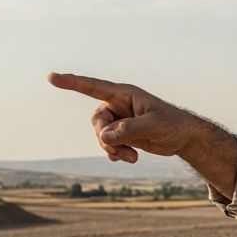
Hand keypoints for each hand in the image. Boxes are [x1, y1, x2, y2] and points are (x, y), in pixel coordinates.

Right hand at [48, 72, 236, 195]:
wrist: (185, 138)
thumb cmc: (173, 124)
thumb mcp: (153, 125)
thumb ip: (128, 129)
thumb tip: (105, 136)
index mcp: (124, 93)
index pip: (93, 86)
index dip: (72, 82)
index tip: (51, 77)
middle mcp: (118, 104)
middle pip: (97, 120)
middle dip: (105, 137)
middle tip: (122, 149)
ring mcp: (120, 119)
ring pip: (101, 134)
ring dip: (112, 148)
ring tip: (132, 157)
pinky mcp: (123, 133)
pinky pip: (108, 144)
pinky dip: (115, 153)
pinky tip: (129, 159)